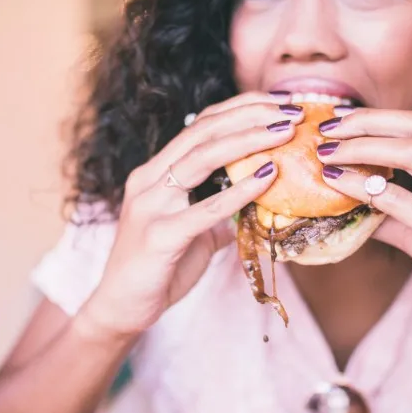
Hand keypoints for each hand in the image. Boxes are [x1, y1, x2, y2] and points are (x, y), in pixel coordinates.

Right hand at [83, 92, 303, 337]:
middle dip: (250, 116)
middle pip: (202, 131)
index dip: (240, 109)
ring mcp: (150, 205)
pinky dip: (239, 190)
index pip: (200, 125)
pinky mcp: (158, 235)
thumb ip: (215, 214)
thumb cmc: (157, 269)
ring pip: (200, 158)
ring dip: (248, 140)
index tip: (278, 104)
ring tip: (284, 132)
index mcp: (155, 172)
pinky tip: (267, 178)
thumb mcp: (190, 232)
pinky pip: (204, 209)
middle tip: (291, 112)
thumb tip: (251, 206)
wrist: (120, 308)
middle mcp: (149, 179)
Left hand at [316, 108, 411, 369]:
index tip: (349, 123)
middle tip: (330, 128)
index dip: (387, 119)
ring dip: (362, 148)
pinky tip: (340, 186)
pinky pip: (404, 202)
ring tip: (327, 154)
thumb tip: (361, 205)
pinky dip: (366, 188)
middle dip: (371, 121)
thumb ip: (407, 220)